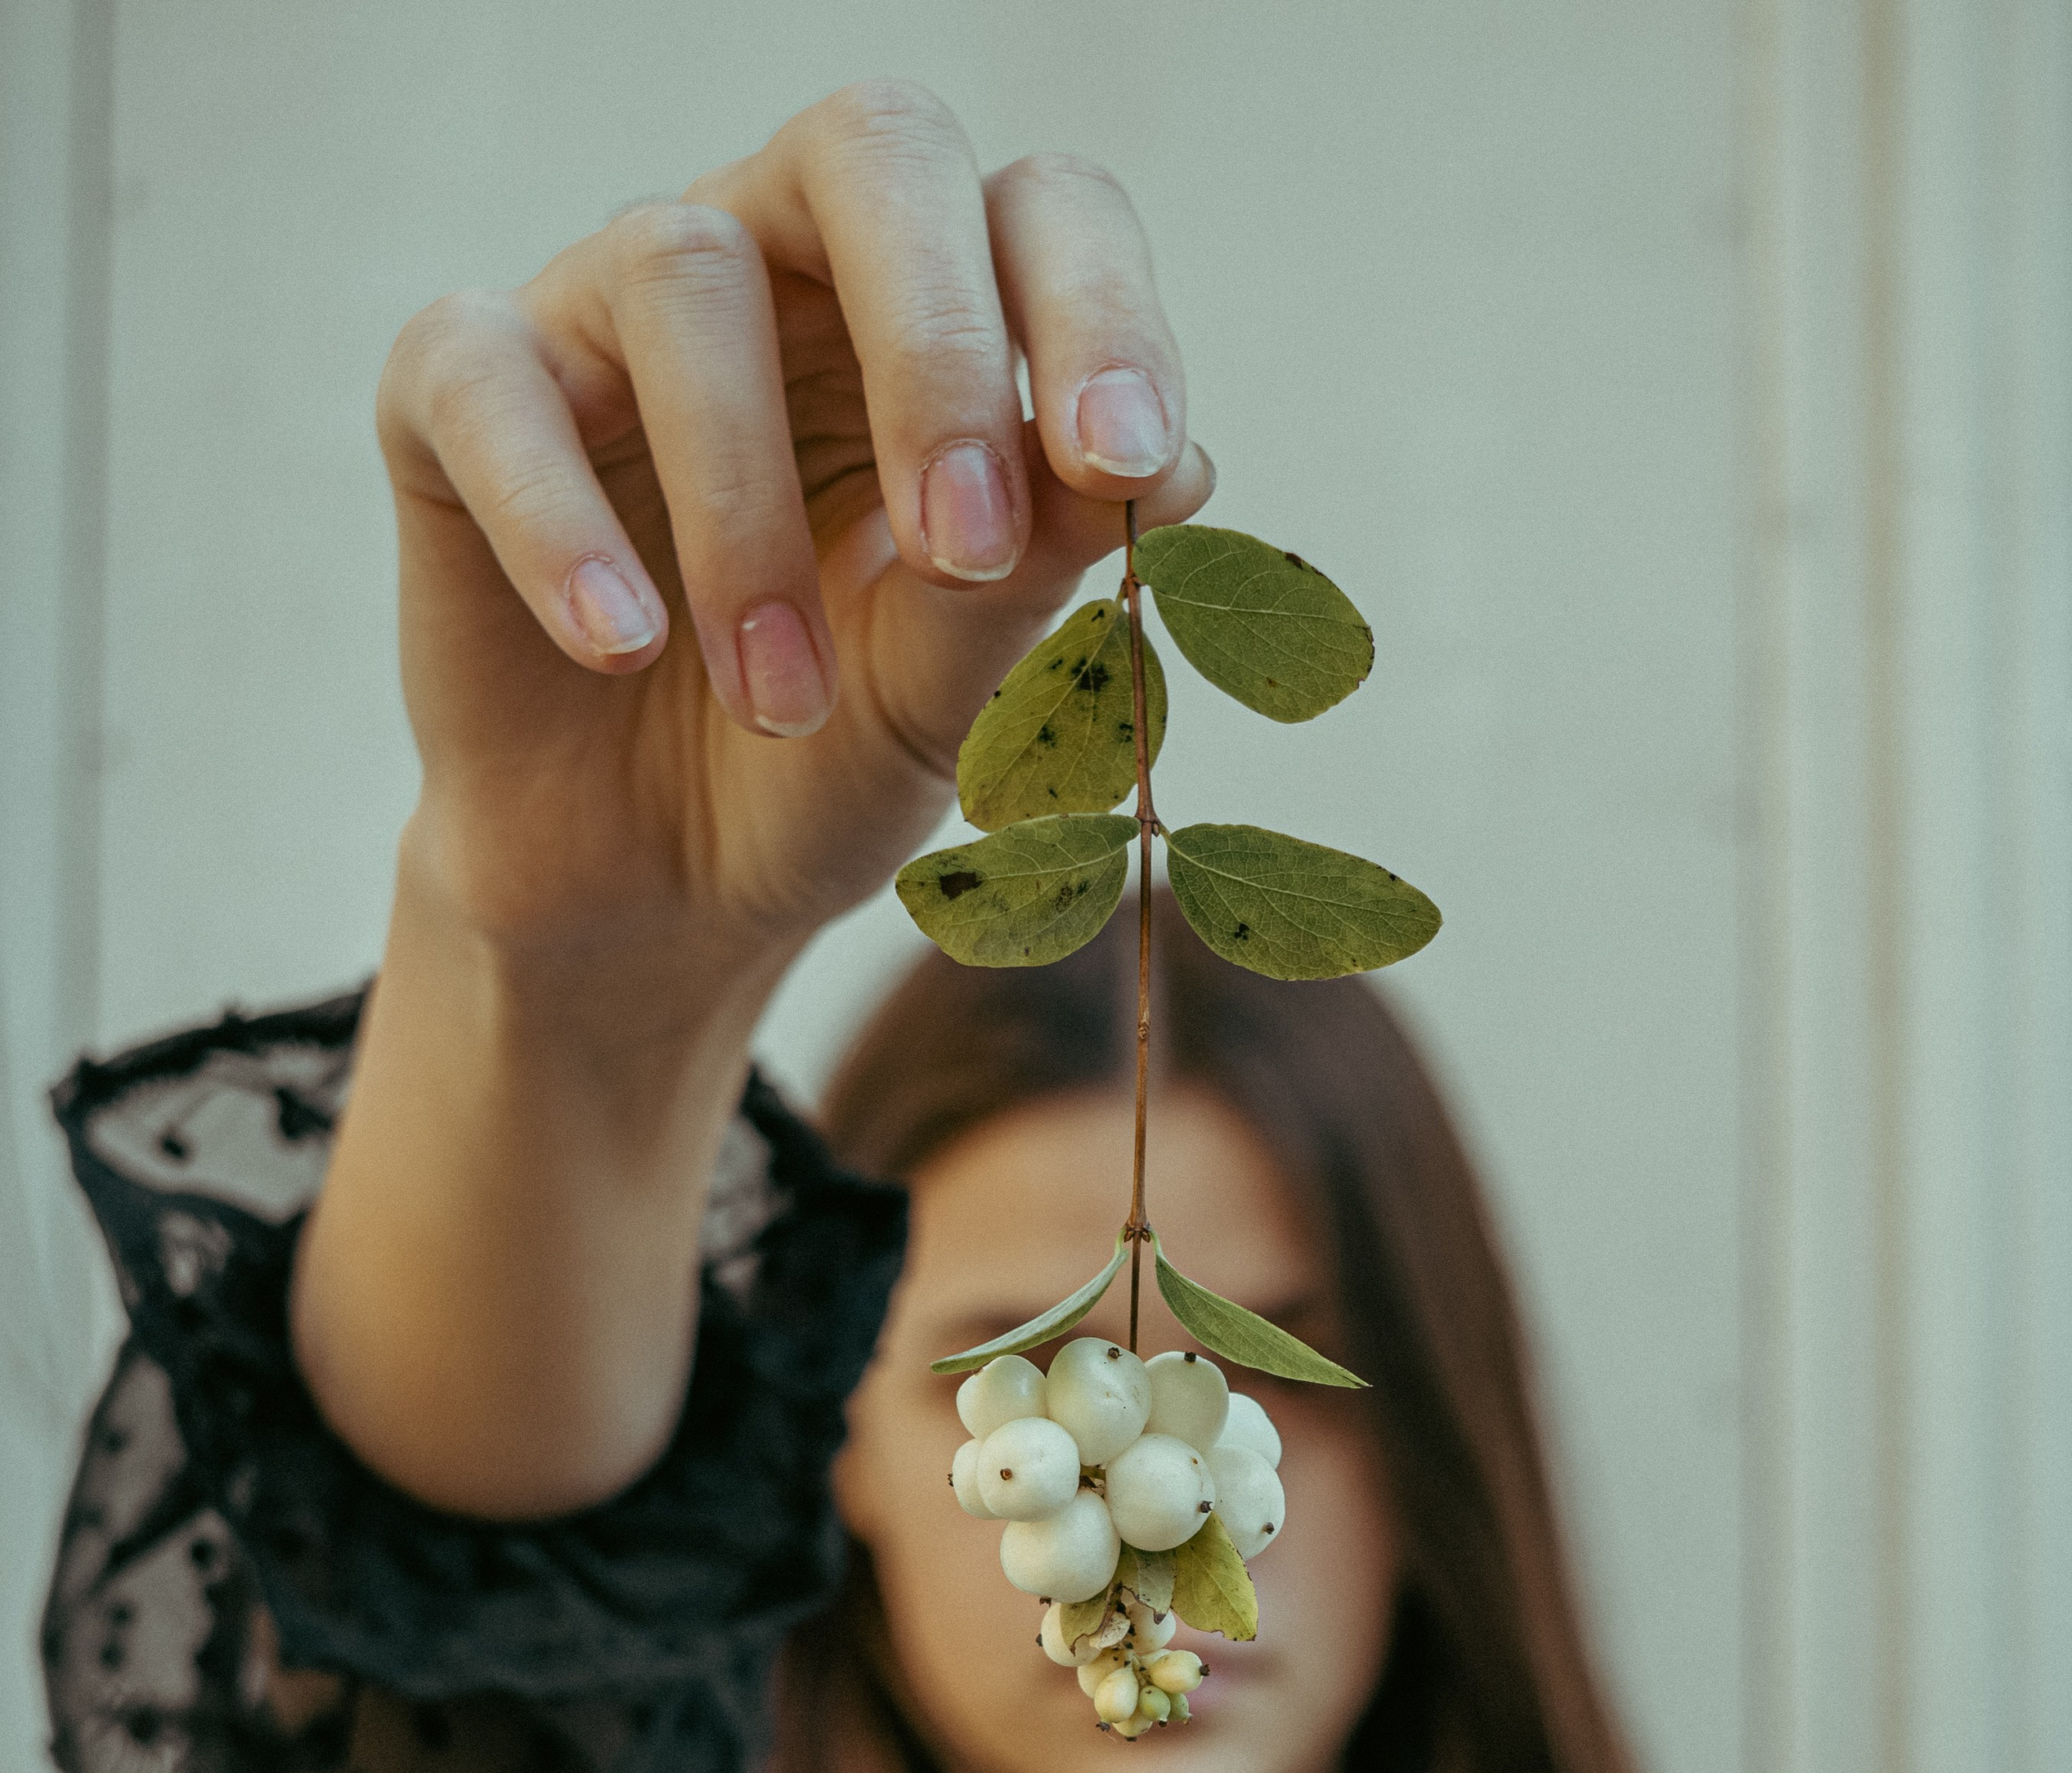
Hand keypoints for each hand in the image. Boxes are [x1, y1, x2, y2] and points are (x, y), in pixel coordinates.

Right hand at [377, 80, 1212, 981]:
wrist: (652, 893)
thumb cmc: (820, 764)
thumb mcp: (947, 702)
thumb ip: (1036, 585)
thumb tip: (1183, 471)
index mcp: (937, 316)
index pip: (1040, 213)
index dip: (1097, 311)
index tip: (1127, 467)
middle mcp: (783, 266)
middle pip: (869, 147)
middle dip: (934, 342)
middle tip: (964, 550)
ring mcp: (611, 313)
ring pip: (684, 275)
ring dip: (749, 514)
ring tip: (779, 702)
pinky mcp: (456, 393)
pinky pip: (488, 380)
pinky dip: (560, 519)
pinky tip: (620, 646)